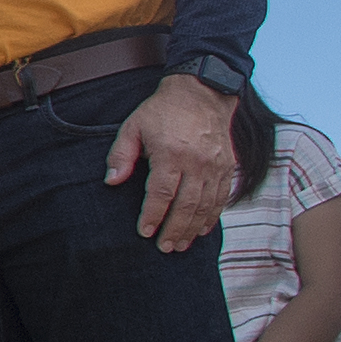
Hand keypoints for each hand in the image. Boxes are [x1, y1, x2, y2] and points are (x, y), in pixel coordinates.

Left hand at [105, 72, 238, 250]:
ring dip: (193, 229)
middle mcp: (197, 163)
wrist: (202, 93)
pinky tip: (202, 229)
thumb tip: (111, 182)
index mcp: (171, 154)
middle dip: (175, 230)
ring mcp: (216, 166)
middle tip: (165, 248)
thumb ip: (121, 155)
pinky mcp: (228, 167)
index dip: (153, 216)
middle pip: (186, 205)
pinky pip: (222, 198)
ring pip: (206, 206)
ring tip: (181, 245)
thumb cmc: (162, 111)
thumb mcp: (133, 126)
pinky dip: (212, 216)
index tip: (145, 232)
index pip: (161, 193)